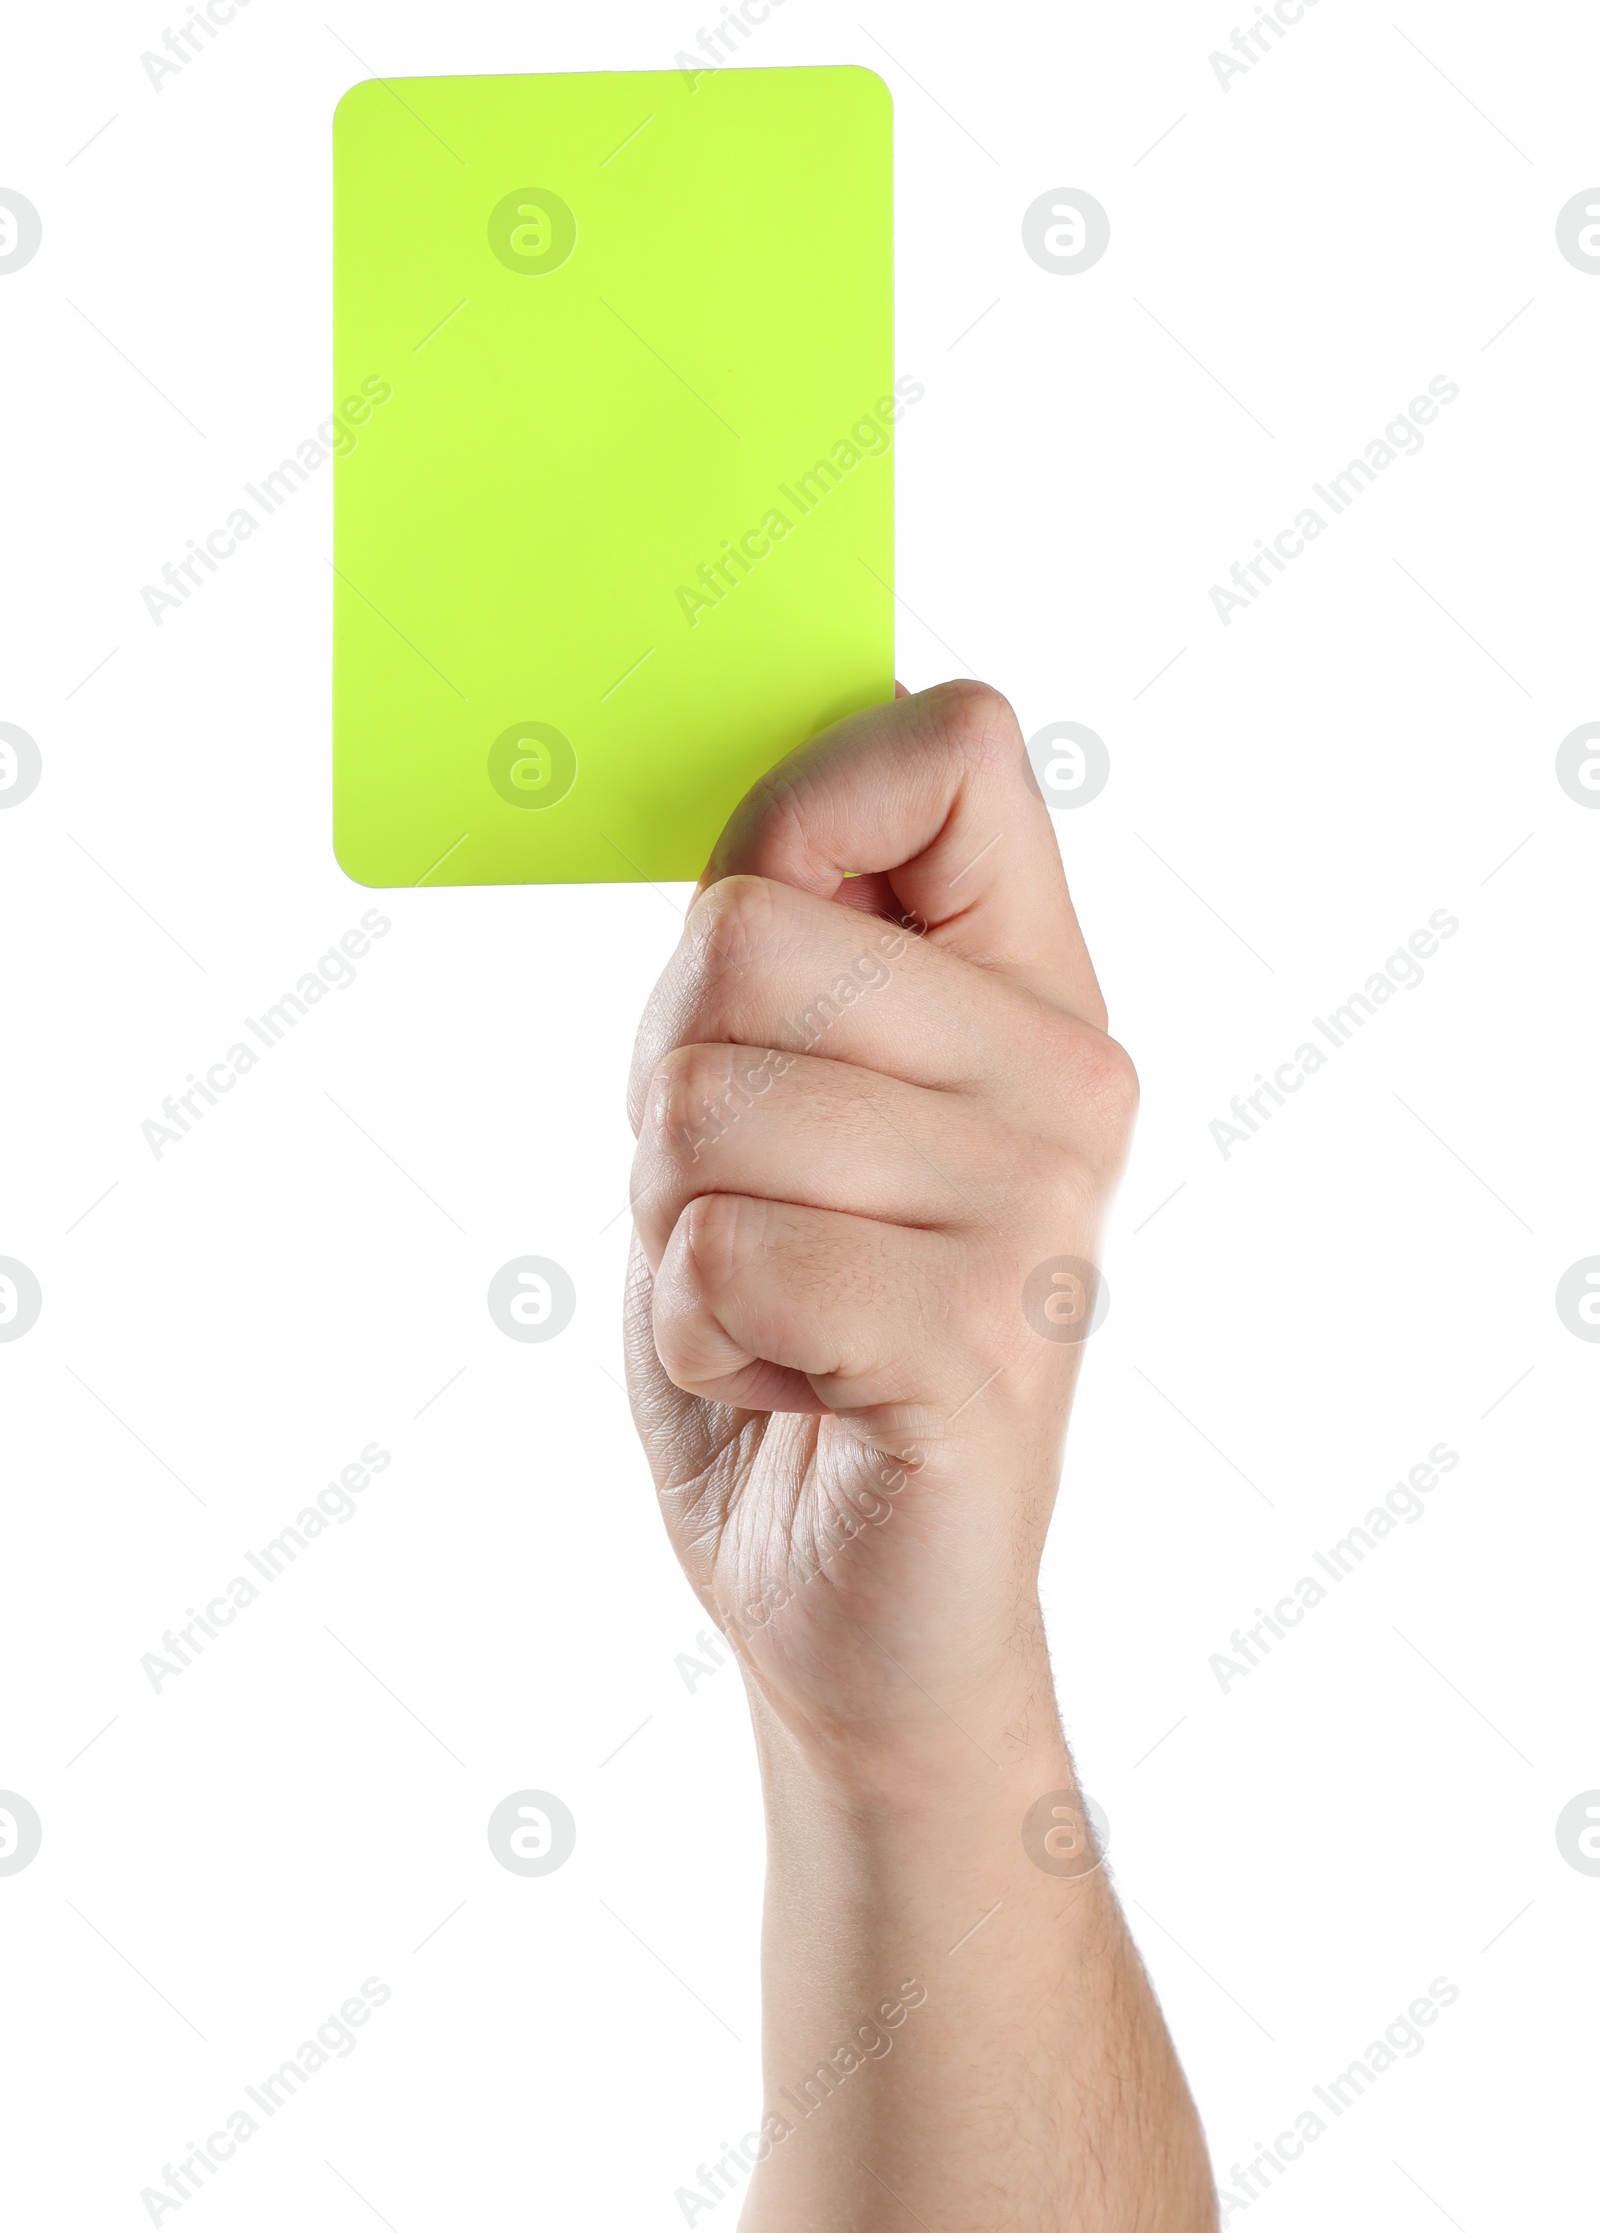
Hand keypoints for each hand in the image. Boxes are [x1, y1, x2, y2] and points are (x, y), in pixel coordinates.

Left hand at [624, 681, 1137, 1774]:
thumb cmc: (793, 1327)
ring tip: (776, 1298)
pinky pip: (719, 1252)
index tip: (767, 932)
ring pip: (703, 1104)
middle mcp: (1067, 1076)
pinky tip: (792, 1378)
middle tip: (755, 1197)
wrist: (854, 1599)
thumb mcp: (771, 1095)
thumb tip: (811, 748)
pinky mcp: (981, 1337)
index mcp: (1031, 987)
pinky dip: (694, 1330)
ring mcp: (1039, 1206)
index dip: (810, 804)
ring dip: (674, 1225)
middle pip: (743, 932)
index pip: (955, 745)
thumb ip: (791, 931)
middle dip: (670, 1085)